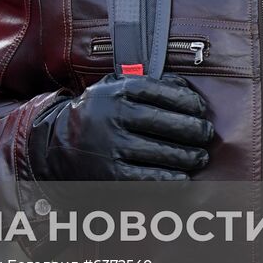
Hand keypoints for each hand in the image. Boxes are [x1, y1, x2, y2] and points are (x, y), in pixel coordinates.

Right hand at [29, 74, 213, 181]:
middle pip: (168, 123)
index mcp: (116, 91)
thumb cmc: (97, 114)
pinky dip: (172, 178)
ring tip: (199, 156)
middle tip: (206, 134)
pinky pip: (151, 178)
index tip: (200, 108)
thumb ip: (146, 83)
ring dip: (189, 156)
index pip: (161, 91)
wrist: (57, 145)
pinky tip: (182, 177)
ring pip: (164, 152)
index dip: (187, 101)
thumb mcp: (112, 89)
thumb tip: (185, 88)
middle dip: (195, 130)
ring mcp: (113, 146)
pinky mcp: (112, 174)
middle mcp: (114, 116)